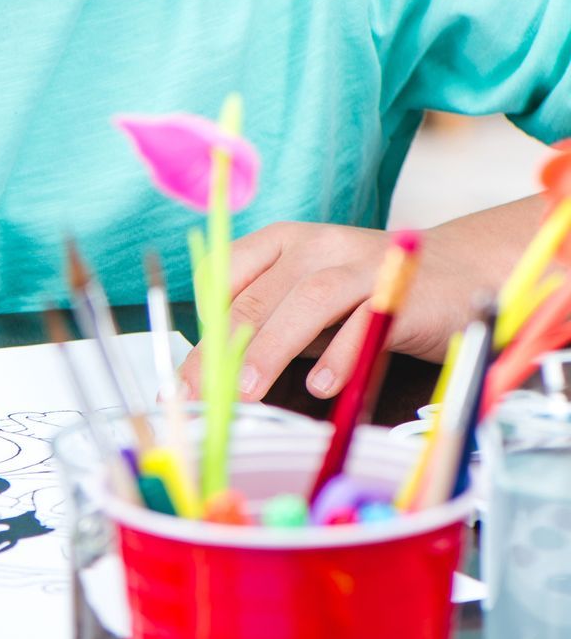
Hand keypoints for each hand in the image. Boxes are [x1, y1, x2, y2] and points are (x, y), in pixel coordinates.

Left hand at [175, 204, 537, 403]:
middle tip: (200, 396)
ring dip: (271, 349)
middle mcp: (312, 245)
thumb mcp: (303, 302)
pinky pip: (363, 322)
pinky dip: (339, 355)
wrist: (454, 271)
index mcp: (278, 243)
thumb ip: (264, 326)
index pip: (222, 277)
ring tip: (248, 392)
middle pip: (256, 296)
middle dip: (222, 351)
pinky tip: (322, 387)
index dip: (200, 328)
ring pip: (305, 302)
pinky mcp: (399, 291)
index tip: (185, 377)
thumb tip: (207, 373)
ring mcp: (357, 263)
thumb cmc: (362, 295)